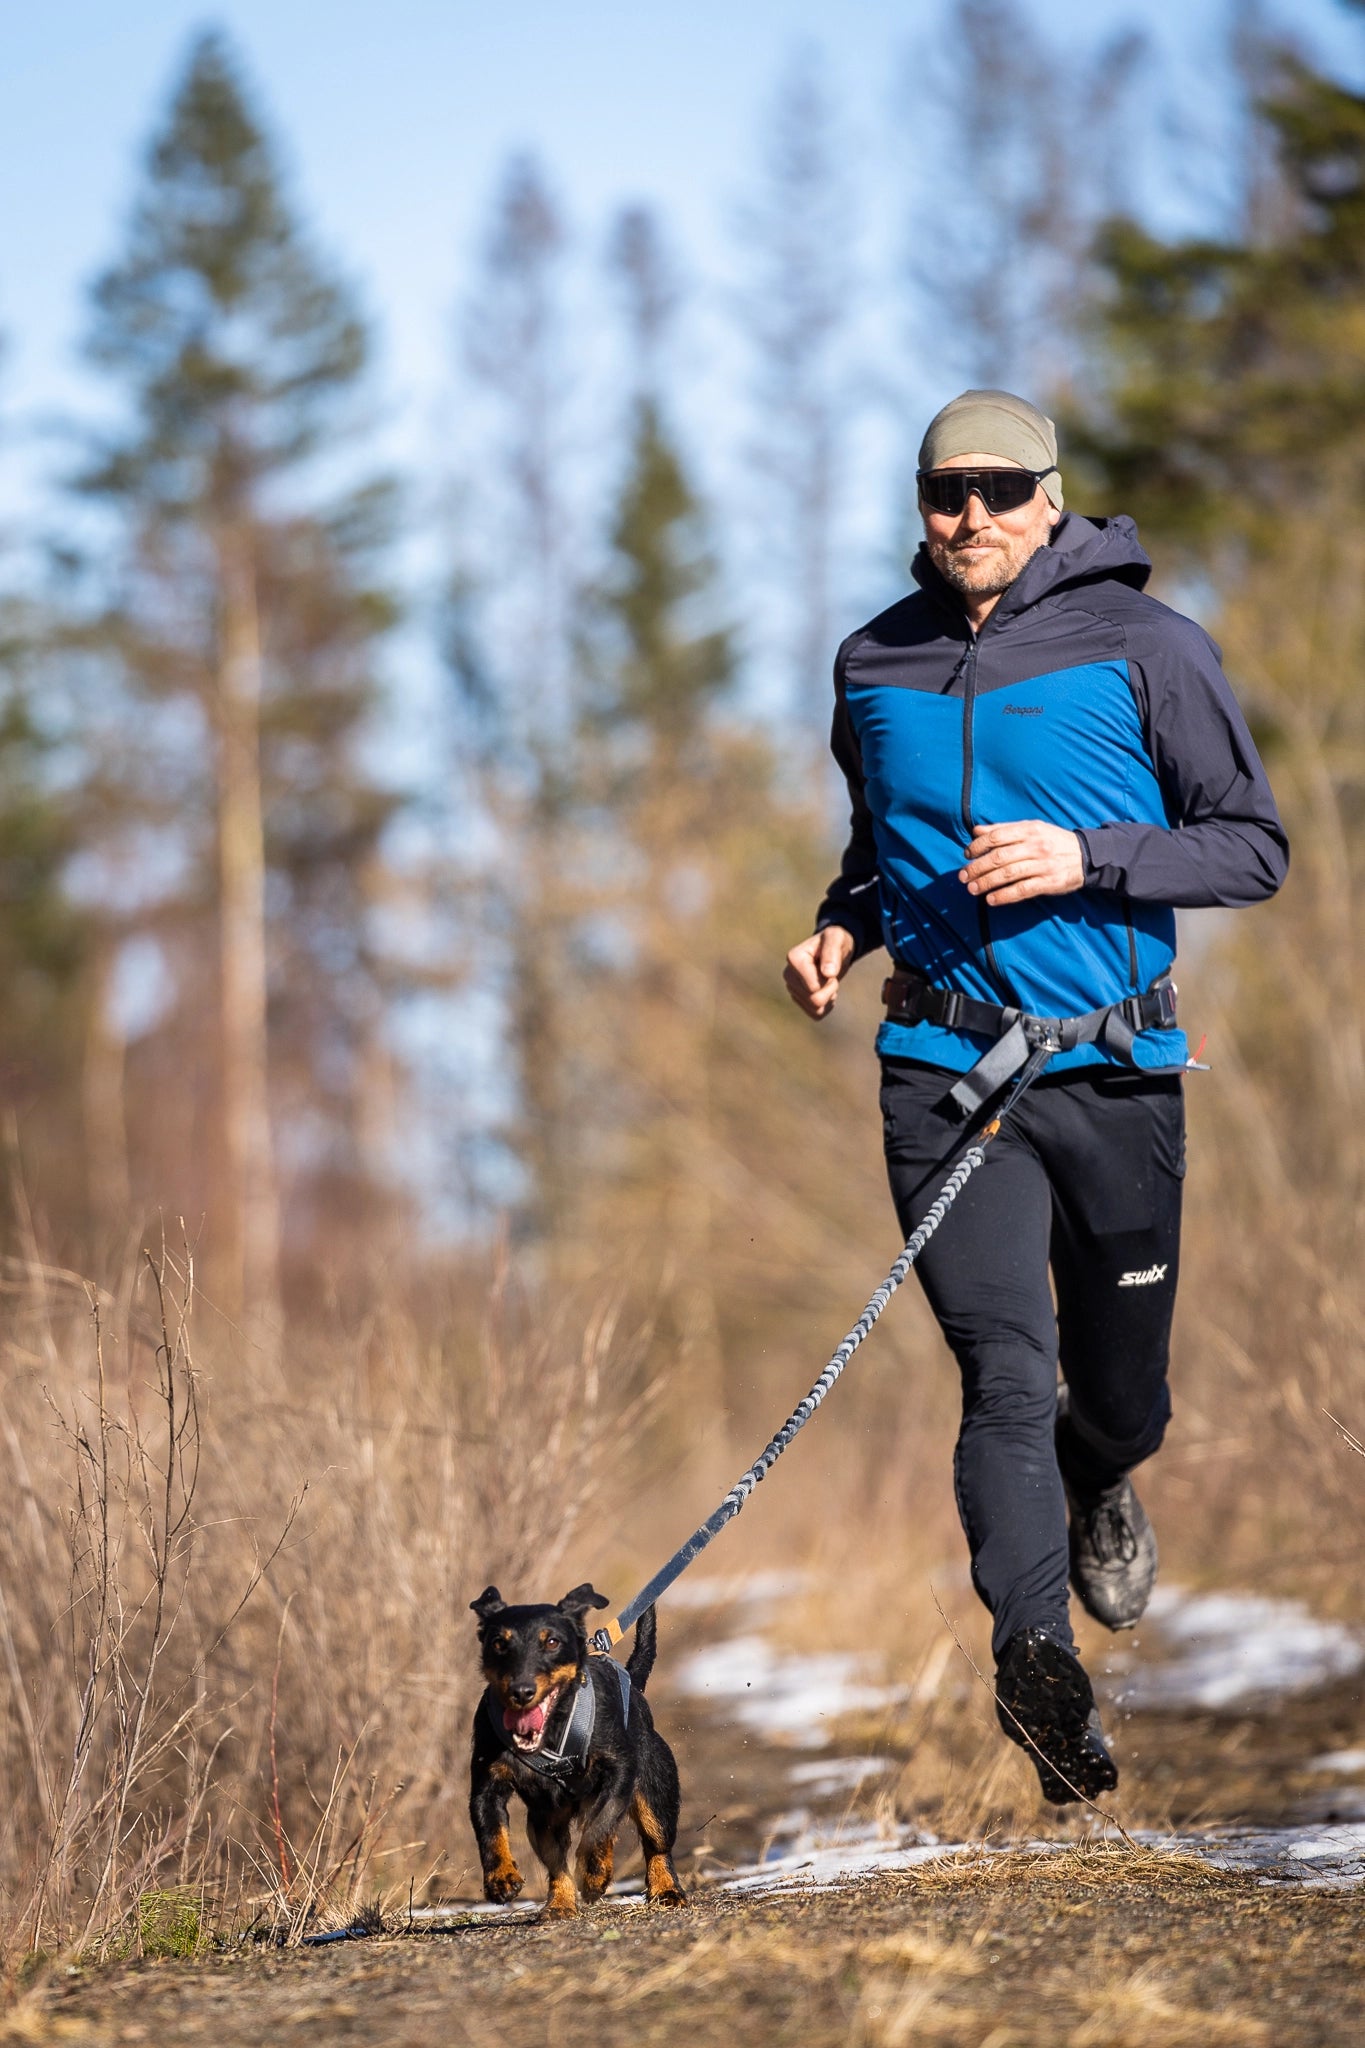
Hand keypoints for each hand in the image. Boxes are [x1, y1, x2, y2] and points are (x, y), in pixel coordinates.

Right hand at [784, 926, 855, 1018]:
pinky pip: (816, 1014)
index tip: (831, 966)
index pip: (813, 987)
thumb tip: (828, 973)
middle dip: (830, 989)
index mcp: (794, 958)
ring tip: (828, 982)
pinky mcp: (798, 1000)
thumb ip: (832, 952)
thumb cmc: (835, 941)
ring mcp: (792, 989)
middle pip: (814, 999)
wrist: (833, 950)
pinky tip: (827, 993)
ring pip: (815, 1008)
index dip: (830, 980)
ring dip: (829, 997)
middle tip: (832, 974)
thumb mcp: (837, 939)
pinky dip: (827, 1006)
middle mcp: (788, 975)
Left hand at [960, 821, 1083, 904]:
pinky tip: (991, 900)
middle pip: (999, 857)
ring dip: (986, 883)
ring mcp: (1042, 865)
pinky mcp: (1048, 883)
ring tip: (972, 889)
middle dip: (977, 867)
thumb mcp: (1032, 829)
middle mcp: (1035, 846)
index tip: (966, 854)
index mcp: (1029, 830)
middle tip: (963, 876)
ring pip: (1008, 874)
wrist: (1087, 856)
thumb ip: (1004, 830)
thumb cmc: (1053, 842)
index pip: (997, 836)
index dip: (978, 846)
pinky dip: (1004, 896)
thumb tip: (976, 831)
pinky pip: (1022, 890)